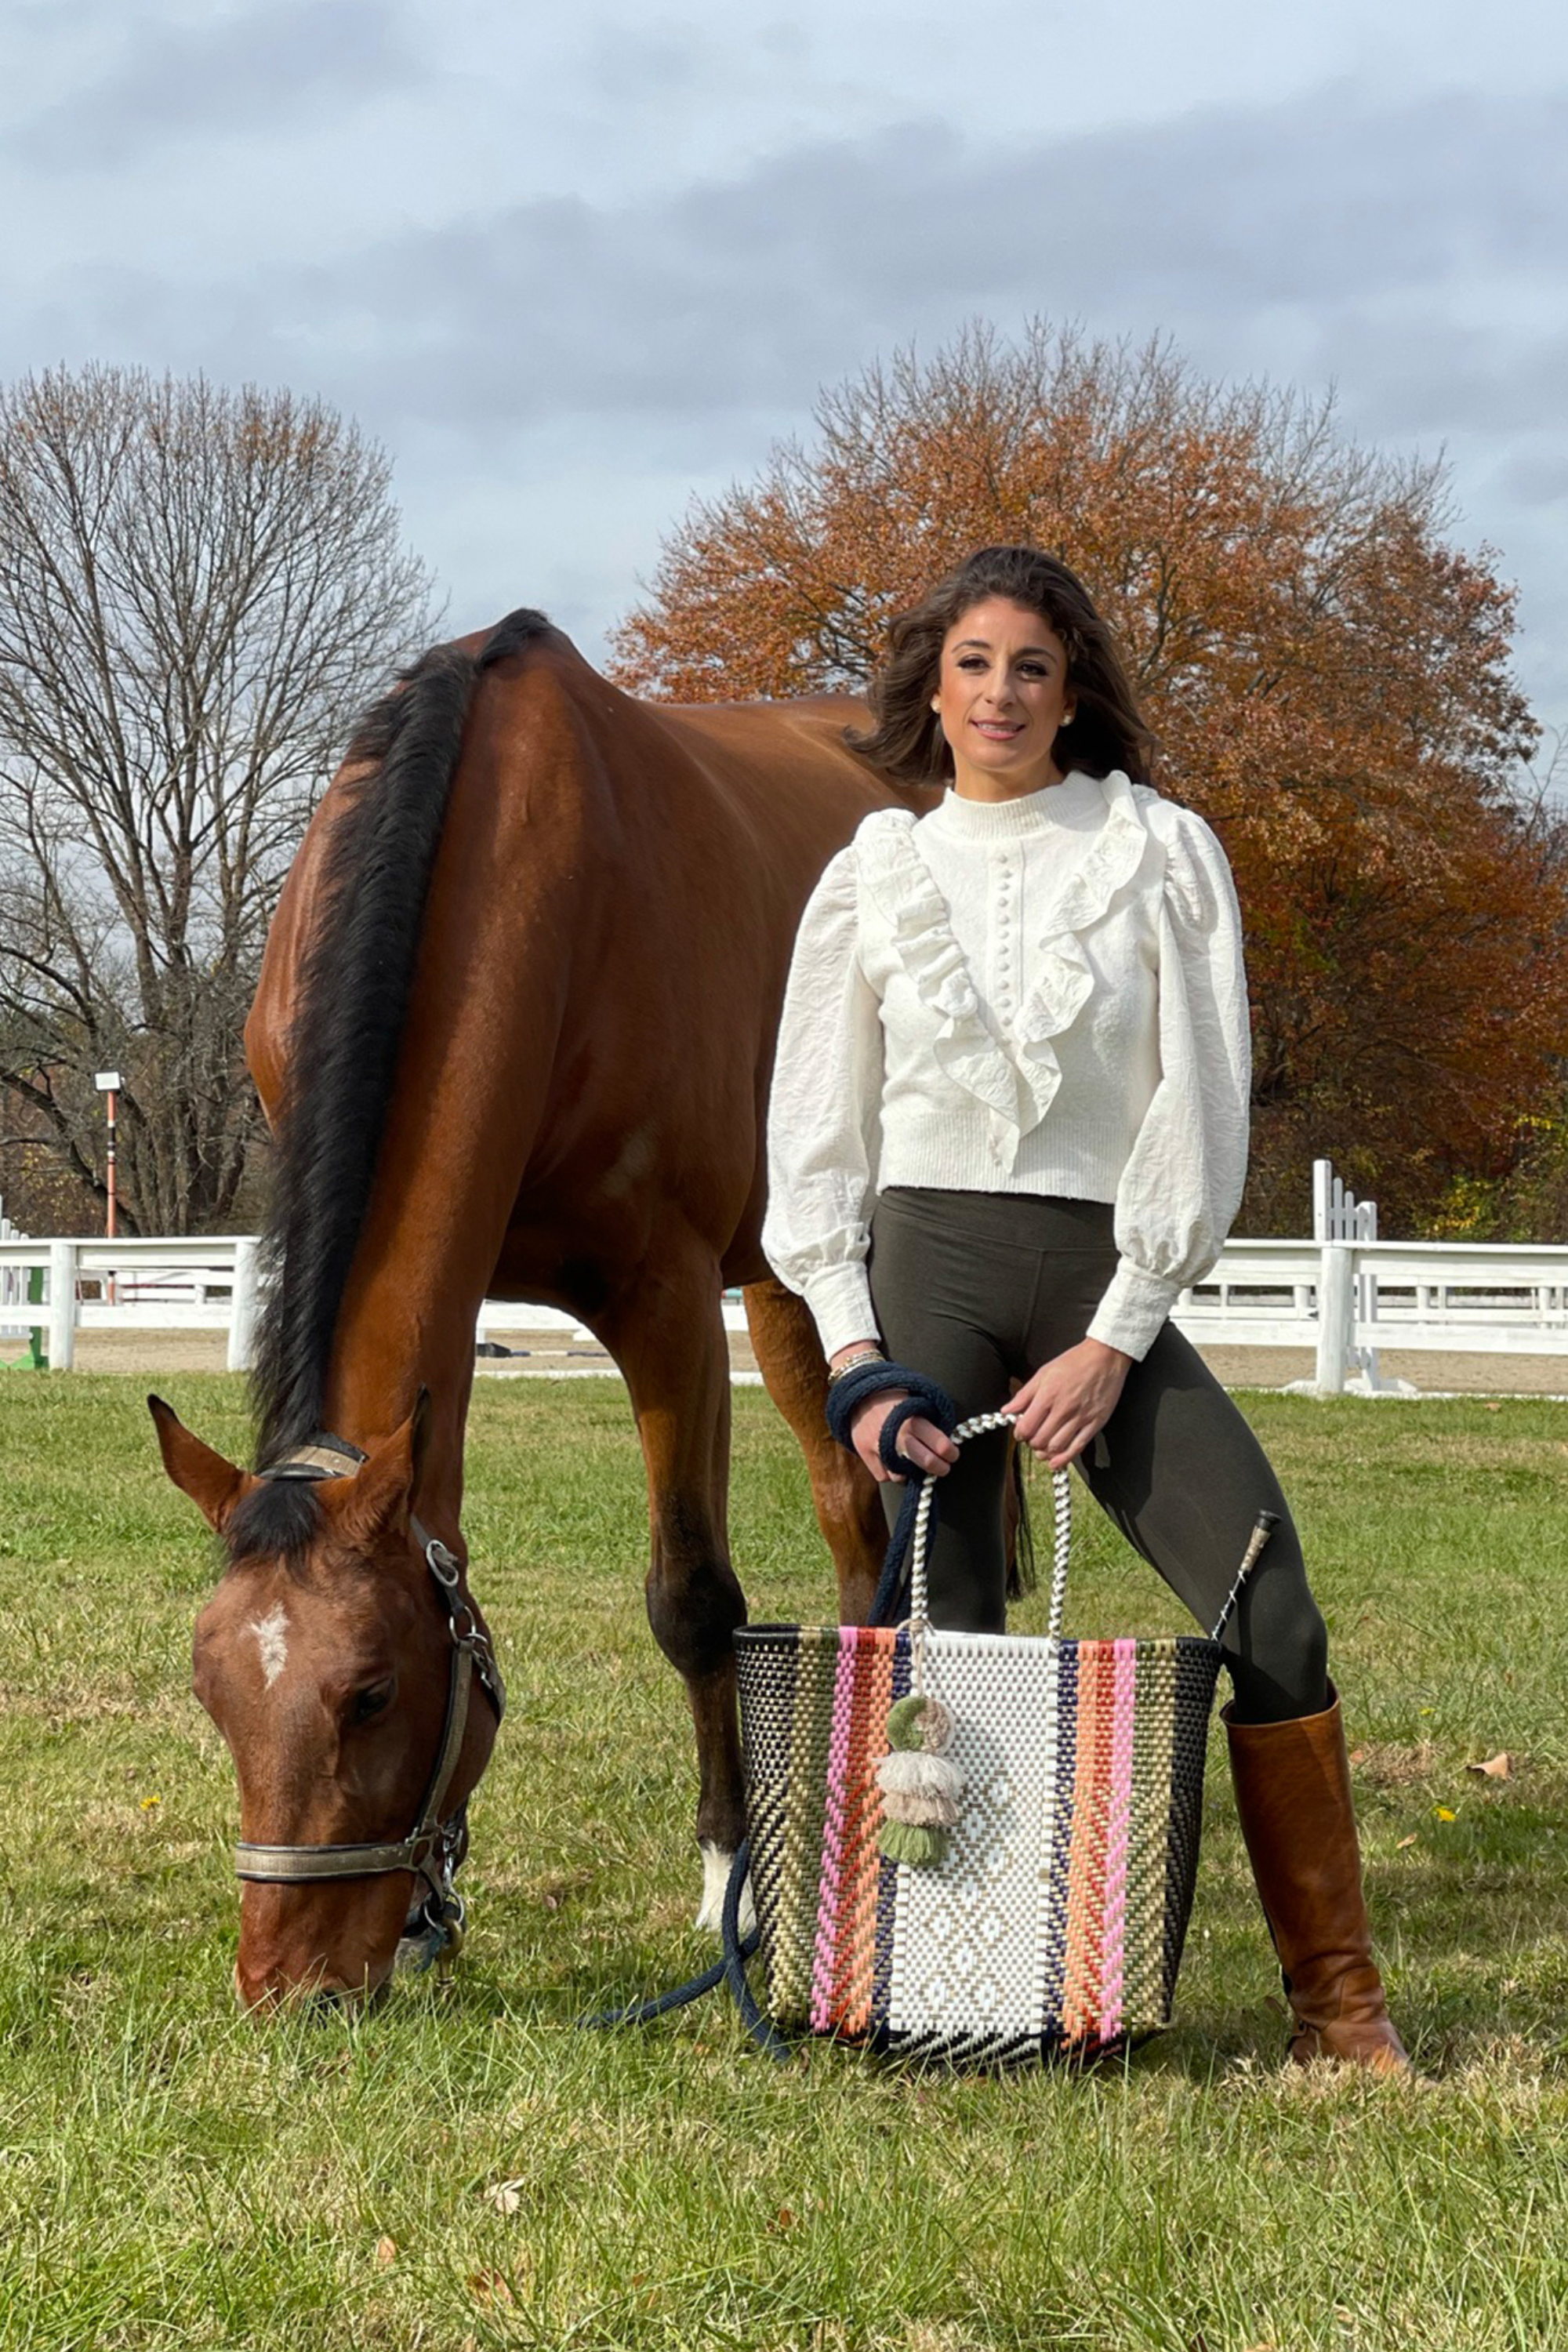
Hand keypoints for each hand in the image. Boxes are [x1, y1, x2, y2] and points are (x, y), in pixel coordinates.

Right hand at [849, 1392, 959, 1484]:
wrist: (859, 1395)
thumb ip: (929, 1421)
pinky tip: (894, 1462)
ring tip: (913, 1463)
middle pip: (927, 1463)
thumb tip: (948, 1440)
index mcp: (915, 1420)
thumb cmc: (893, 1399)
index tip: (952, 1455)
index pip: (941, 1445)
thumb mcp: (915, 1402)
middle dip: (940, 1468)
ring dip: (911, 1472)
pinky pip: (884, 1477)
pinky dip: (891, 1473)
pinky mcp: (865, 1454)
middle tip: (943, 1467)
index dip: (951, 1454)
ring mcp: (880, 1446)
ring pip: (903, 1476)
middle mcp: (899, 1435)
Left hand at [1006, 1339, 1131, 1470]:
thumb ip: (1024, 1394)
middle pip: (1040, 1439)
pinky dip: (1064, 1458)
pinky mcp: (1095, 1423)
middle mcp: (1064, 1409)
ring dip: (1045, 1452)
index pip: (1027, 1426)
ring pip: (1057, 1446)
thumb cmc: (1075, 1362)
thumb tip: (1007, 1410)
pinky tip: (1055, 1462)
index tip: (1021, 1432)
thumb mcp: (1044, 1373)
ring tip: (1042, 1448)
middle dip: (1032, 1443)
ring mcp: (1081, 1418)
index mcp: (1048, 1395)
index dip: (1020, 1434)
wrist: (1105, 1358)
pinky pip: (1078, 1447)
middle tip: (1033, 1438)